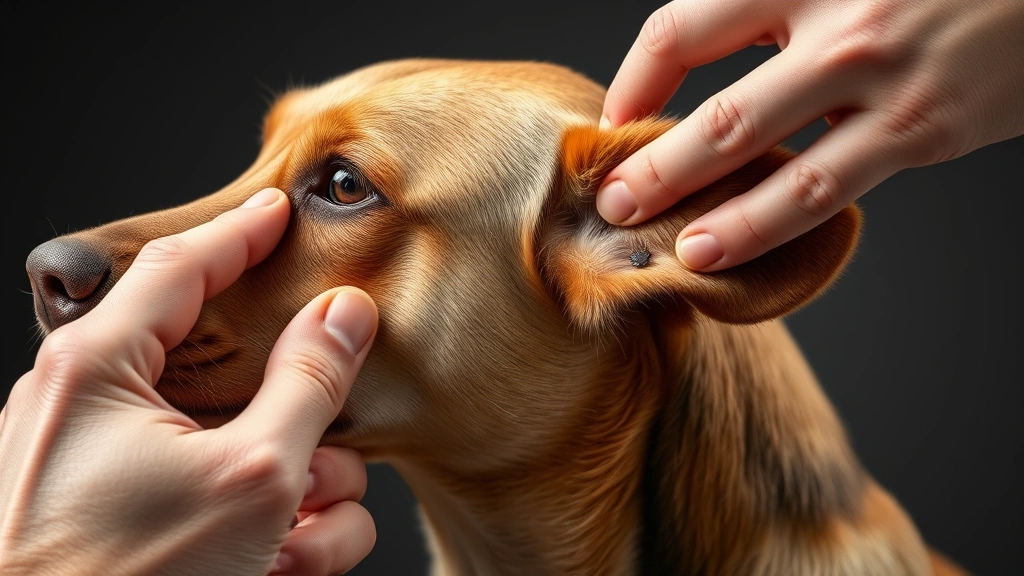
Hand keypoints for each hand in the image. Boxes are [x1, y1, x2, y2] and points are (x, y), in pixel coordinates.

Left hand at [0, 189, 377, 574]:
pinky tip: (282, 567)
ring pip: (237, 449)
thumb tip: (343, 315)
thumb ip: (307, 384)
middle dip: (298, 430)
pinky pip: (216, 501)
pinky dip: (266, 533)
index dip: (241, 233)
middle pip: (233, 381)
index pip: (180, 267)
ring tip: (300, 545)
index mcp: (100, 372)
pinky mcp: (131, 525)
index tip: (278, 211)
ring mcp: (111, 474)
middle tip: (329, 462)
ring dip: (296, 495)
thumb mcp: (247, 477)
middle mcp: (95, 413)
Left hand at [596, 0, 1023, 270]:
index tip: (616, 120)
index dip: (636, 81)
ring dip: (716, 218)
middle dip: (655, 169)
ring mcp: (883, 81)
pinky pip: (832, 191)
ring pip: (778, 168)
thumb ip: (771, 13)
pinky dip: (774, 228)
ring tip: (676, 251)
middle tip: (614, 203)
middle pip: (721, 113)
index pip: (684, 28)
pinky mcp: (922, 129)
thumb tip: (695, 72)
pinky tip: (735, 248)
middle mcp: (840, 22)